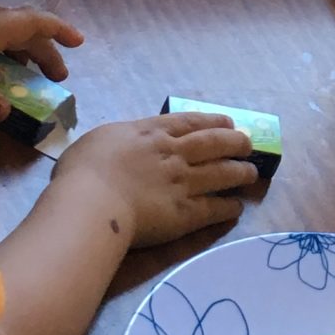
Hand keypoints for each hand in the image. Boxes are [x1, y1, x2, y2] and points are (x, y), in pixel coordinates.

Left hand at [0, 0, 82, 122]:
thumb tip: (7, 112)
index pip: (34, 23)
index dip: (59, 31)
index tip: (78, 43)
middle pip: (23, 26)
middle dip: (44, 48)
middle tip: (56, 75)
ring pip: (5, 26)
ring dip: (23, 46)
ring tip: (26, 72)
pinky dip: (2, 44)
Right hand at [47, 111, 258, 249]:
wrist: (91, 201)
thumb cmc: (83, 170)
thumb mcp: (100, 139)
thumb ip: (120, 139)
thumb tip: (124, 142)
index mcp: (150, 132)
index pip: (189, 122)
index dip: (212, 121)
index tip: (228, 122)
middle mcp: (173, 153)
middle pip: (213, 144)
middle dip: (235, 142)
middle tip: (248, 144)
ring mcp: (182, 182)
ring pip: (221, 173)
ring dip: (240, 172)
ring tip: (252, 173)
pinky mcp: (184, 213)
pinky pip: (213, 208)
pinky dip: (228, 207)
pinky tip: (236, 207)